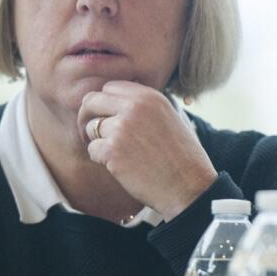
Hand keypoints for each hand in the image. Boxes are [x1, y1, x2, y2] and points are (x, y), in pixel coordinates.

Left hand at [77, 81, 216, 219]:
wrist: (189, 187)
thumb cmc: (181, 157)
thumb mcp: (168, 118)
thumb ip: (143, 107)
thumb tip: (114, 102)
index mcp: (149, 97)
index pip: (110, 87)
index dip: (104, 103)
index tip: (105, 116)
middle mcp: (134, 107)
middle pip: (91, 100)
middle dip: (87, 116)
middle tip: (91, 132)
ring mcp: (121, 128)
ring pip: (90, 127)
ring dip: (97, 141)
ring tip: (117, 155)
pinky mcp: (112, 150)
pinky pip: (92, 149)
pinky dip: (100, 160)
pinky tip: (120, 166)